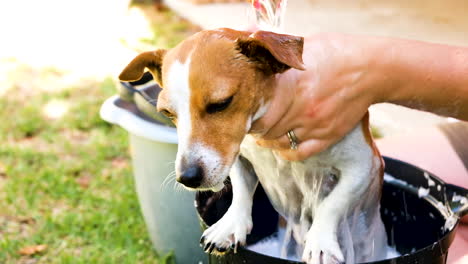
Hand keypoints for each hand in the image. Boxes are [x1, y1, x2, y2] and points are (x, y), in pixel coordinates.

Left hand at [254, 33, 379, 160]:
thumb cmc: (336, 53)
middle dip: (254, 127)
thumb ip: (278, 53)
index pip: (256, 110)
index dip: (246, 112)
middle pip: (264, 128)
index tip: (244, 109)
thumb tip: (254, 47)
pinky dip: (285, 152)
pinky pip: (299, 153)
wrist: (372, 69)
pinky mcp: (327, 136)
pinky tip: (280, 146)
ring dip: (267, 139)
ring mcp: (313, 125)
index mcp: (290, 85)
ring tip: (263, 133)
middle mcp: (300, 108)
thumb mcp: (303, 46)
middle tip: (250, 123)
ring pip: (278, 142)